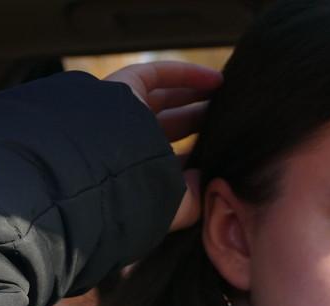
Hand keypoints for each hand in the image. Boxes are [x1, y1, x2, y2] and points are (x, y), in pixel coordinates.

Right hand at [104, 61, 223, 231]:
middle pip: (171, 128)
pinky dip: (185, 74)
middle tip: (231, 121)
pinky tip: (215, 80)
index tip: (227, 151)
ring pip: (164, 99)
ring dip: (195, 97)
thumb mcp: (174, 208)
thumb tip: (211, 179)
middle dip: (200, 122)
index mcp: (140, 176)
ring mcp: (122, 116)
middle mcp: (129, 146)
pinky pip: (154, 74)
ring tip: (227, 97)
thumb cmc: (135, 200)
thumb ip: (195, 196)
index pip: (172, 162)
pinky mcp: (120, 89)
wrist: (98, 176)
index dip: (198, 155)